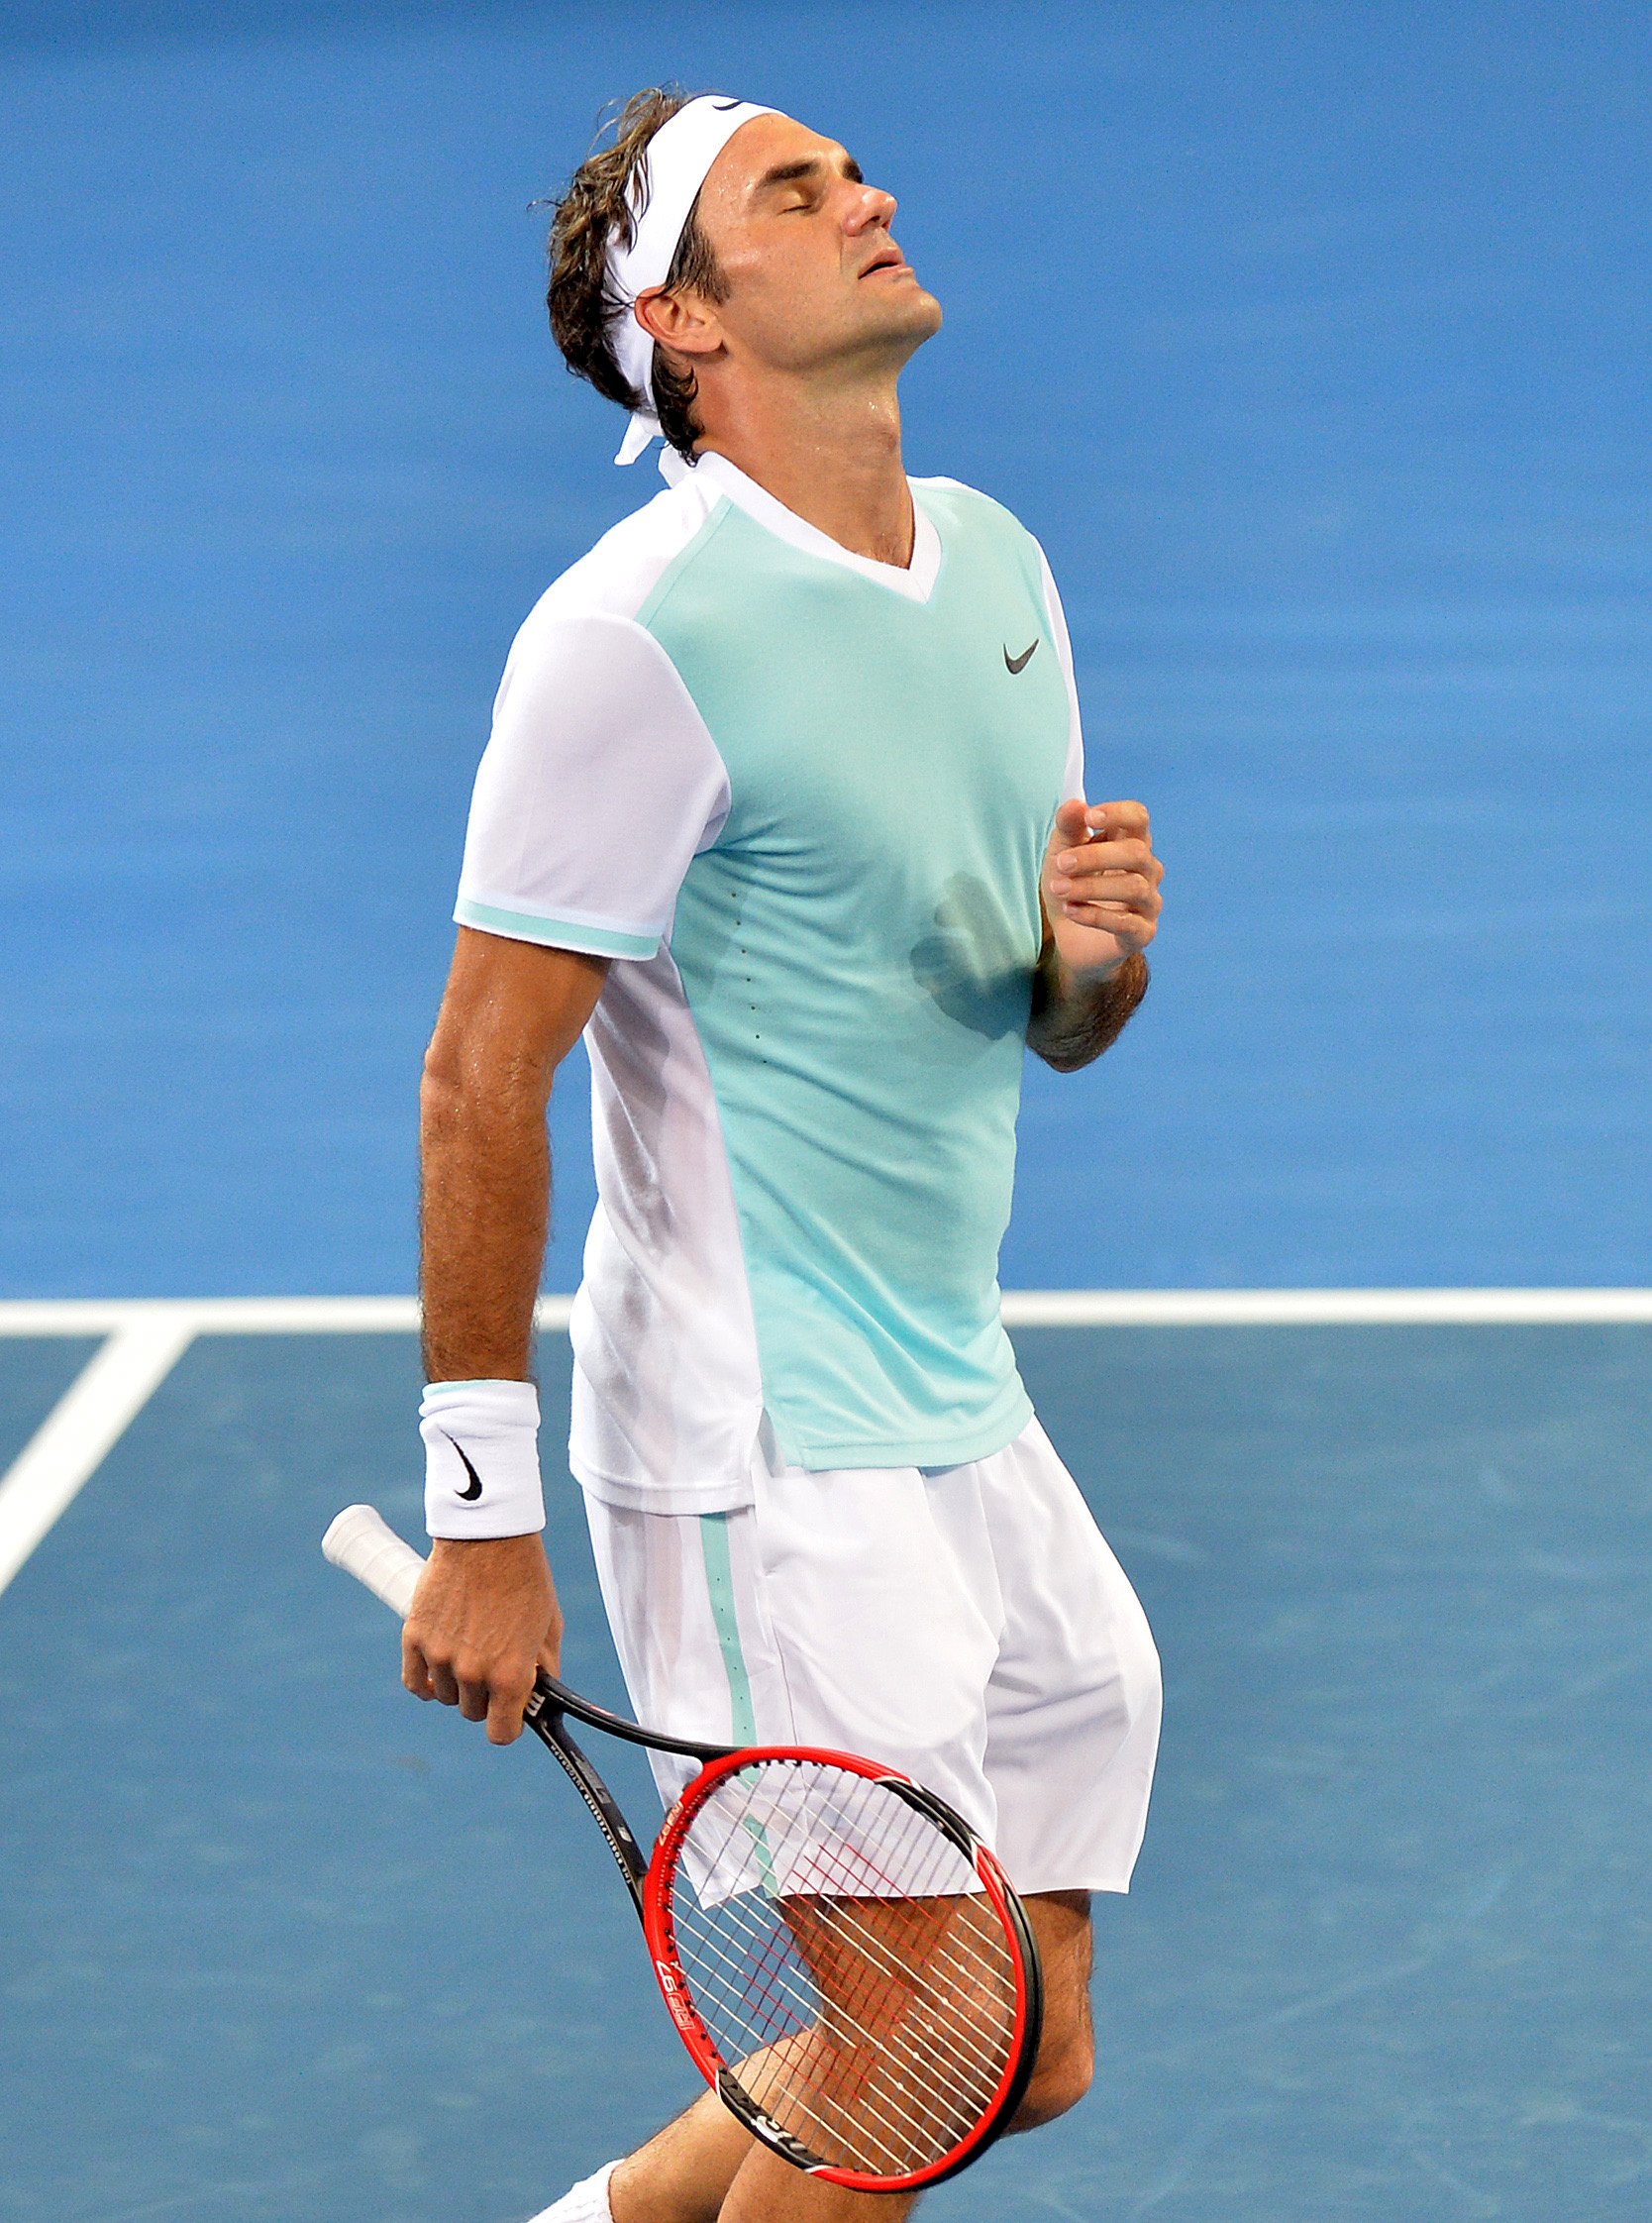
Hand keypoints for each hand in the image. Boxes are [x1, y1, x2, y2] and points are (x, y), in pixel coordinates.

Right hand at [402, 1532, 562, 1745]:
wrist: (489, 1536)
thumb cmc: (526, 1578)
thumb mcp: (549, 1626)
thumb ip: (543, 1669)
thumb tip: (539, 1695)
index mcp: (510, 1675)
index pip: (502, 1734)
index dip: (510, 1724)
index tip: (512, 1712)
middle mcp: (473, 1673)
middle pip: (473, 1712)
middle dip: (486, 1696)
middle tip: (494, 1668)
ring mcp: (440, 1656)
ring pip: (446, 1696)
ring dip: (457, 1683)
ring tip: (470, 1650)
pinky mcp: (415, 1637)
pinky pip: (415, 1681)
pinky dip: (426, 1680)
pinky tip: (438, 1668)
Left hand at [1041, 799, 1163, 979]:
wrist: (1070, 938)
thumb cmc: (1072, 887)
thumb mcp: (1061, 855)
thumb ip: (1067, 828)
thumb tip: (1076, 804)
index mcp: (1130, 843)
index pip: (1139, 818)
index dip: (1119, 813)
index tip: (1090, 818)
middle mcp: (1147, 870)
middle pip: (1136, 852)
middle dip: (1094, 856)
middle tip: (1060, 864)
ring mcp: (1149, 902)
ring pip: (1133, 886)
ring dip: (1090, 887)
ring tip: (1058, 889)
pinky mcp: (1143, 933)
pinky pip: (1126, 922)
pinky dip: (1094, 915)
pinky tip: (1070, 911)